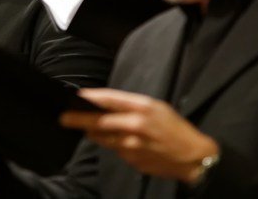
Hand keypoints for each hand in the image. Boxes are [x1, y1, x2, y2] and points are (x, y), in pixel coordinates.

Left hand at [61, 88, 218, 183]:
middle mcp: (135, 126)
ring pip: (103, 138)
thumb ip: (131, 106)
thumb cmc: (174, 127)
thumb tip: (105, 105)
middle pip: (99, 121)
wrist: (193, 157)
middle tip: (63, 118)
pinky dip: (115, 146)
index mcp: (143, 107)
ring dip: (95, 133)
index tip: (76, 96)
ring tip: (90, 128)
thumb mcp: (156, 107)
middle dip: (78, 120)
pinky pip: (117, 151)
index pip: (110, 99)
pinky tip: (126, 144)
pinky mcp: (132, 161)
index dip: (90, 98)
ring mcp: (132, 146)